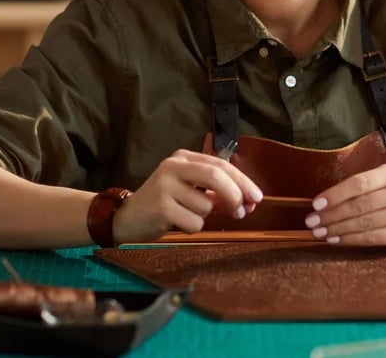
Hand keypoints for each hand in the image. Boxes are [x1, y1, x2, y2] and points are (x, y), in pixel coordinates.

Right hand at [112, 149, 262, 243]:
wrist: (127, 218)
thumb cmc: (163, 204)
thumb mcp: (189, 189)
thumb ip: (216, 191)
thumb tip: (247, 202)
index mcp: (183, 158)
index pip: (221, 164)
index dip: (243, 181)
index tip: (257, 197)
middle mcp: (173, 166)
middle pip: (216, 176)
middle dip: (235, 196)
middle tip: (242, 212)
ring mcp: (165, 185)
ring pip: (206, 206)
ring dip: (203, 217)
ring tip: (183, 215)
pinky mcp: (161, 206)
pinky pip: (194, 222)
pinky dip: (191, 228)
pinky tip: (175, 223)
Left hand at [304, 164, 385, 248]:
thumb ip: (364, 186)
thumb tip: (326, 200)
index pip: (359, 183)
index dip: (335, 194)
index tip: (316, 204)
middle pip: (359, 205)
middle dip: (331, 215)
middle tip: (311, 222)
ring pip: (364, 223)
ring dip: (337, 229)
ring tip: (319, 232)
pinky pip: (373, 238)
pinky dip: (351, 240)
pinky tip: (336, 240)